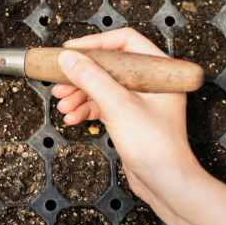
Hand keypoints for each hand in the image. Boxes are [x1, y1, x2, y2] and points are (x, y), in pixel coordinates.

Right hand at [52, 28, 208, 218]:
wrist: (165, 182)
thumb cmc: (156, 146)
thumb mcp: (118, 105)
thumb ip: (92, 78)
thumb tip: (69, 58)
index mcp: (159, 71)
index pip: (125, 42)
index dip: (96, 44)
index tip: (72, 50)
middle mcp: (151, 83)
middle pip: (109, 66)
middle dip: (81, 76)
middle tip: (60, 83)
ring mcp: (141, 101)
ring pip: (103, 87)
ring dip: (80, 95)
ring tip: (63, 105)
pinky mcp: (131, 118)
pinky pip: (104, 105)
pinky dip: (87, 109)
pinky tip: (73, 118)